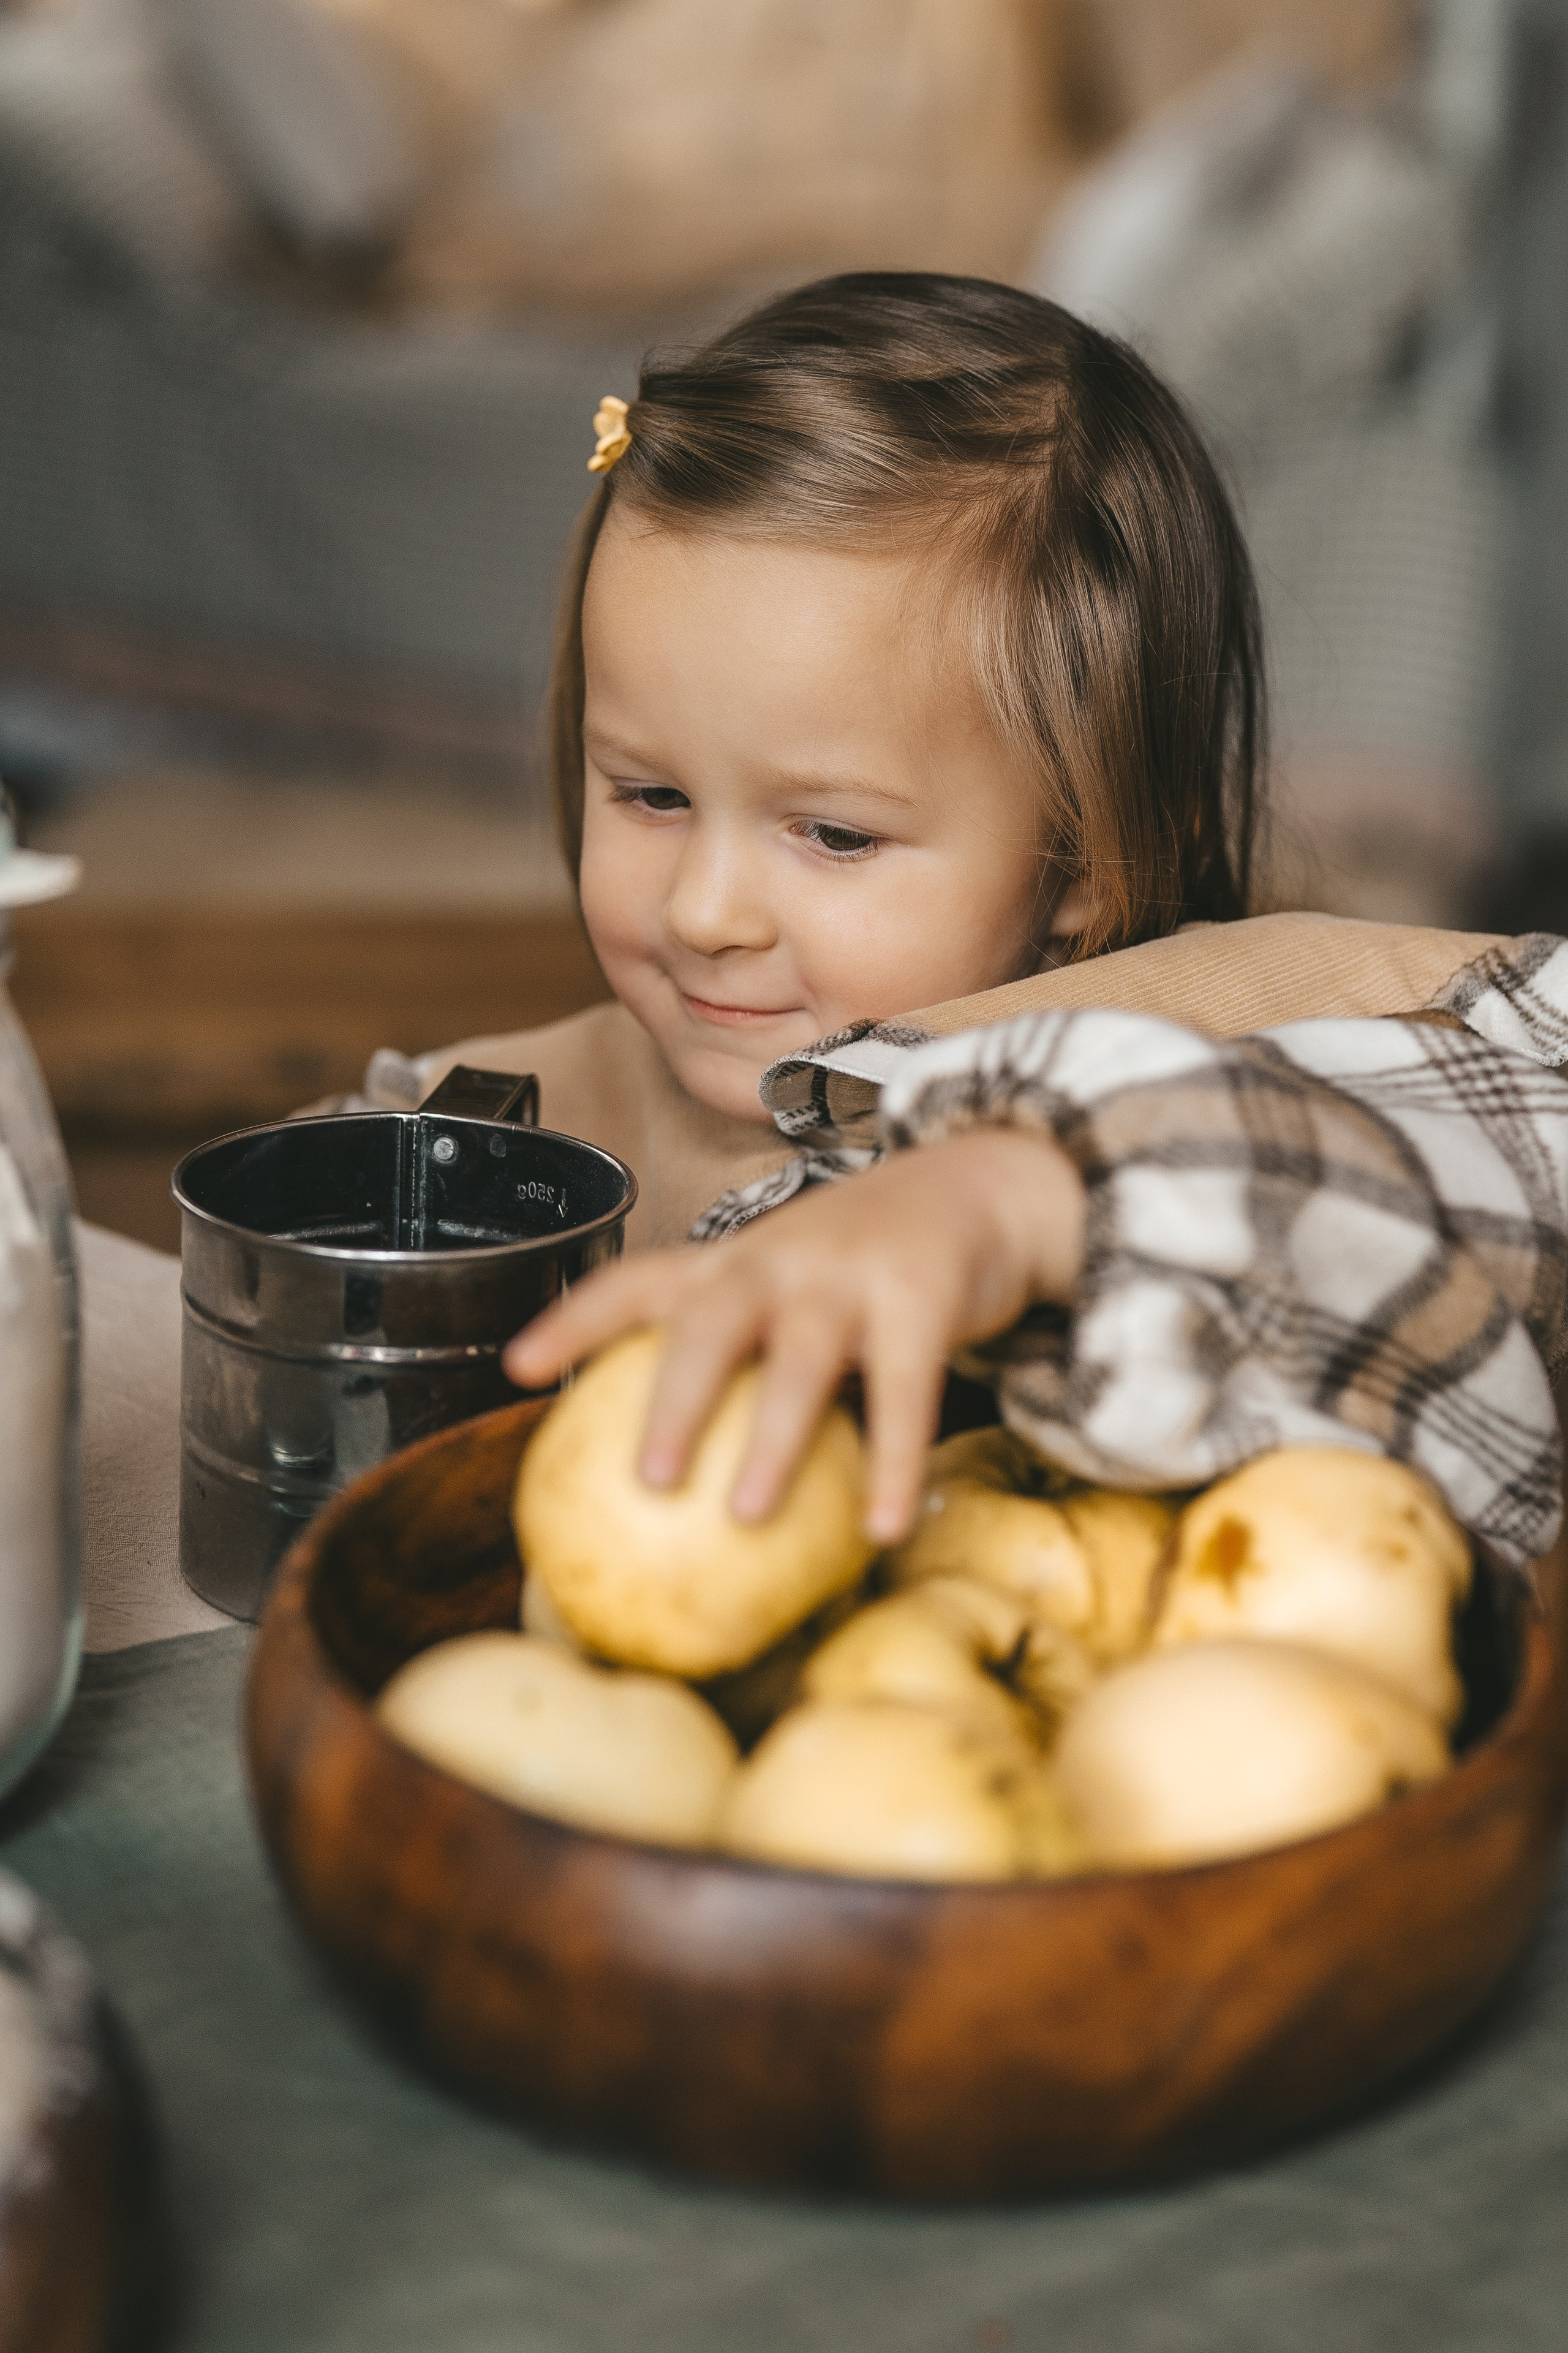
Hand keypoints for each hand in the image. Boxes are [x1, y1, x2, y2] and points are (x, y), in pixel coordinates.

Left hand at [504, 1127, 1084, 1546]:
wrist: (979, 1186)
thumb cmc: (864, 1257)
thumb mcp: (787, 1281)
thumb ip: (738, 1348)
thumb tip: (664, 1466)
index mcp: (735, 1261)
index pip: (637, 1281)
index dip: (574, 1321)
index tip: (517, 1368)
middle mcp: (780, 1260)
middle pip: (711, 1322)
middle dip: (674, 1397)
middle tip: (649, 1477)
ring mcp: (850, 1276)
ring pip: (802, 1360)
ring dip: (774, 1439)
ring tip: (747, 1515)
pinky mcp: (922, 1298)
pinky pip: (906, 1392)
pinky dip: (893, 1463)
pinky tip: (883, 1526)